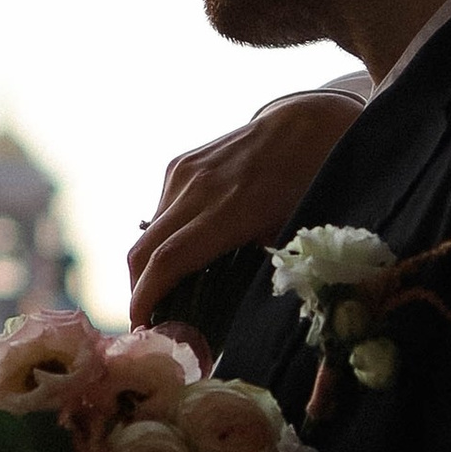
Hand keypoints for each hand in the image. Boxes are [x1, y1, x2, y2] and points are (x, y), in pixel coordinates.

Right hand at [129, 89, 367, 326]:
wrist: (308, 122)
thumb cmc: (312, 184)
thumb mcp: (297, 232)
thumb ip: (265, 268)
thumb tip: (241, 312)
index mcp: (230, 210)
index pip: (168, 260)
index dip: (146, 297)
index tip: (141, 329)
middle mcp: (197, 189)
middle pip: (143, 250)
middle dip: (138, 290)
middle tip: (149, 322)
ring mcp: (184, 173)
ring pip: (148, 233)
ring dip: (149, 266)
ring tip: (168, 293)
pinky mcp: (180, 164)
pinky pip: (160, 211)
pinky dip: (162, 238)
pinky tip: (183, 253)